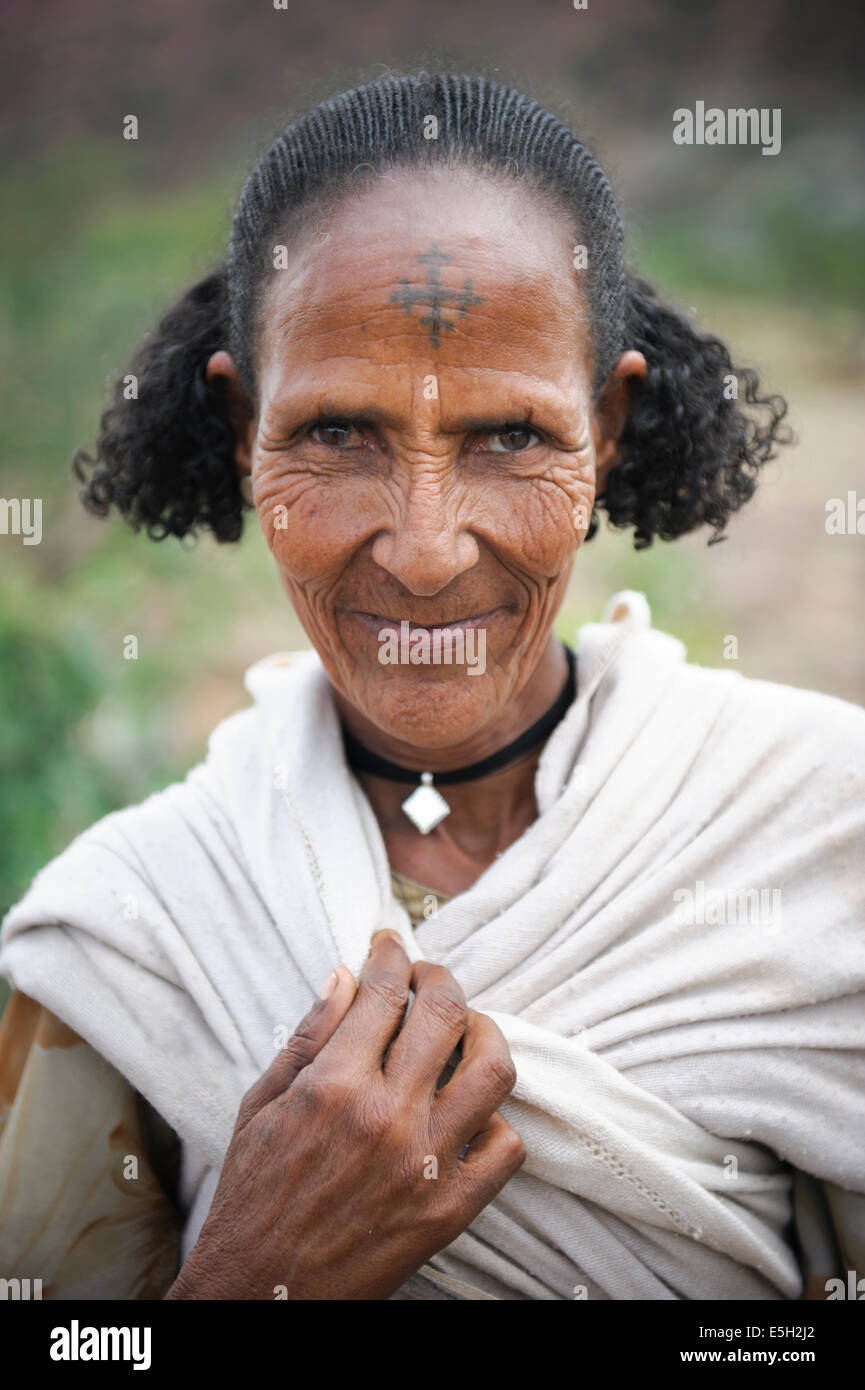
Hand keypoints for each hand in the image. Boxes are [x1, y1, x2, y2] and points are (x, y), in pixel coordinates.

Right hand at [166, 930, 524, 1298]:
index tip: (390, 944)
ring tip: (466, 1029)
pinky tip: (469, 1110)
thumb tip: (344, 976)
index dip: (391, 955)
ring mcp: (426, 1164)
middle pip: (446, 1014)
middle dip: (439, 978)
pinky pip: (506, 1146)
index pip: (384, 992)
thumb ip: (307, 1037)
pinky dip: (495, 1118)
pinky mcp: (451, 1209)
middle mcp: (387, 1118)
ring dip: (485, 1033)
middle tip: (427, 978)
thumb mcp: (259, 1106)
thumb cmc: (252, 1198)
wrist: (262, 1297)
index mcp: (333, 1087)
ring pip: (494, 1070)